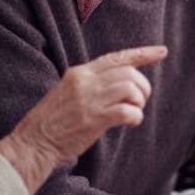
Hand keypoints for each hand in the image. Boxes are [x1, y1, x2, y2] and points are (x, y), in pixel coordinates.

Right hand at [0, 45, 166, 194]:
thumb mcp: (69, 92)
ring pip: (131, 88)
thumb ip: (92, 84)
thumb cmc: (53, 121)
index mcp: (80, 72)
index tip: (161, 51)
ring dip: (139, 102)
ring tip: (132, 112)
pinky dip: (135, 117)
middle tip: (139, 102)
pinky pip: (128, 111)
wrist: (33, 142)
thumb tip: (121, 83)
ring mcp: (89, 99)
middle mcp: (85, 81)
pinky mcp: (94, 119)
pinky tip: (130, 123)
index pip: (117, 57)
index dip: (142, 54)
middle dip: (143, 87)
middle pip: (129, 72)